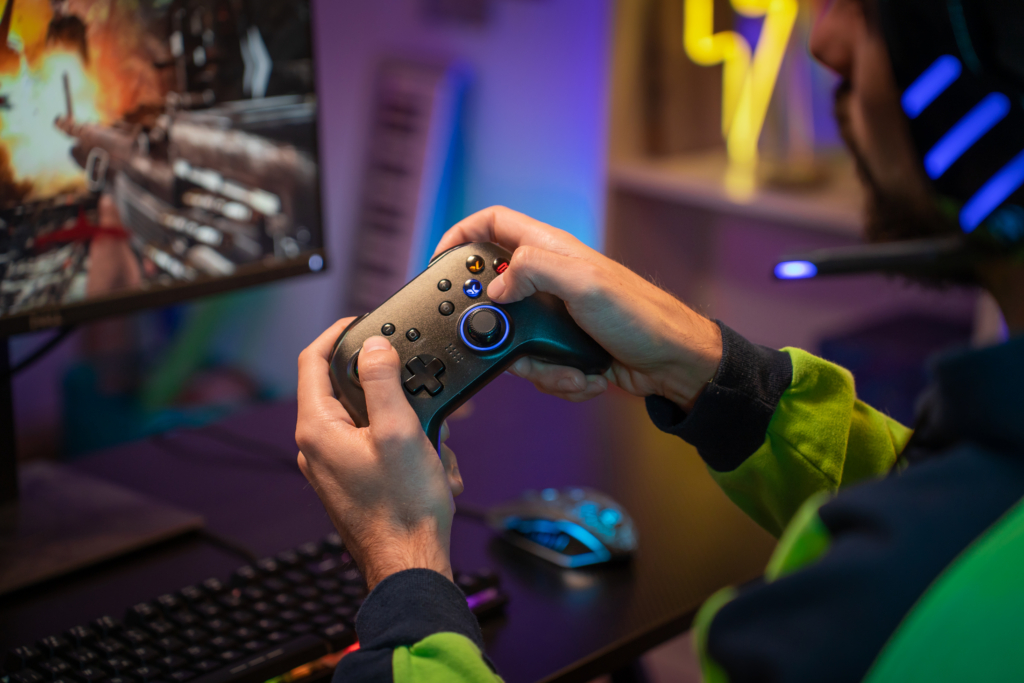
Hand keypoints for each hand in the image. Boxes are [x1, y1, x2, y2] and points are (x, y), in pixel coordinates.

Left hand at [295, 318, 463, 589]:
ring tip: (435, 444)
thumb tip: (372, 344)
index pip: (312, 360)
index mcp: (318, 428)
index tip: (362, 320)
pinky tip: (432, 465)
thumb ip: (384, 381)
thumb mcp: (400, 431)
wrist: (410, 565)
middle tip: (423, 392)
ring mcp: (334, 465)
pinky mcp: (353, 480)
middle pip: (349, 389)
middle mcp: (318, 445)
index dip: (336, 333)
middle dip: (392, 387)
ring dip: (408, 421)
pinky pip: (378, 445)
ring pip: (371, 419)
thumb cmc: (404, 508)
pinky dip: (407, 446)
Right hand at [433, 206, 721, 410]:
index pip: (493, 224)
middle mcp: (549, 279)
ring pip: (512, 339)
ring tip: (567, 368)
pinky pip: (536, 366)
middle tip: (503, 341)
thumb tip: (494, 287)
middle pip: (493, 293)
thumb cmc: (641, 316)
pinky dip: (556, 378)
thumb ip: (533, 270)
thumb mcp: (584, 283)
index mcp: (551, 251)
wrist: (674, 364)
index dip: (461, 234)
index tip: (439, 260)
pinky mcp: (563, 347)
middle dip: (495, 326)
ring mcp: (555, 315)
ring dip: (534, 364)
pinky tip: (584, 376)